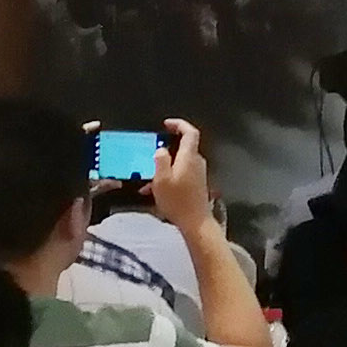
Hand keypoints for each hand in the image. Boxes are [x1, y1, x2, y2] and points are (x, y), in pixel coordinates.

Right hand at [153, 118, 216, 232]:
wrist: (195, 222)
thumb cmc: (178, 201)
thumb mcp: (161, 179)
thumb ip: (160, 160)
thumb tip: (160, 149)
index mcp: (189, 157)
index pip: (190, 132)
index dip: (179, 124)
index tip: (167, 124)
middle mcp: (196, 162)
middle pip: (183, 147)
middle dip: (166, 148)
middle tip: (152, 152)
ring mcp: (198, 173)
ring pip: (179, 162)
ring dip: (164, 167)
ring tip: (148, 179)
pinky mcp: (196, 183)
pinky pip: (180, 174)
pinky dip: (168, 178)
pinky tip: (154, 190)